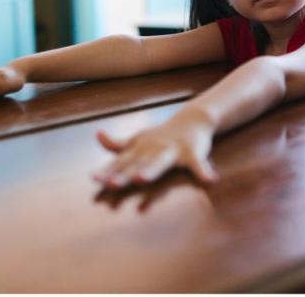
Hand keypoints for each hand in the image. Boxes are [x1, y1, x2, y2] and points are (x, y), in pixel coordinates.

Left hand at [93, 108, 217, 188]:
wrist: (192, 120)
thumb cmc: (161, 136)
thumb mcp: (138, 139)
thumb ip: (117, 143)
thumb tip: (98, 135)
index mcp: (140, 150)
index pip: (120, 162)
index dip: (107, 171)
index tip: (93, 178)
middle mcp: (153, 150)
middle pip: (135, 164)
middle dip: (124, 174)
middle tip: (111, 184)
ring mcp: (172, 151)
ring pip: (160, 163)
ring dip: (151, 171)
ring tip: (142, 179)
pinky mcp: (192, 154)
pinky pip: (198, 165)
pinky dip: (204, 173)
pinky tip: (211, 181)